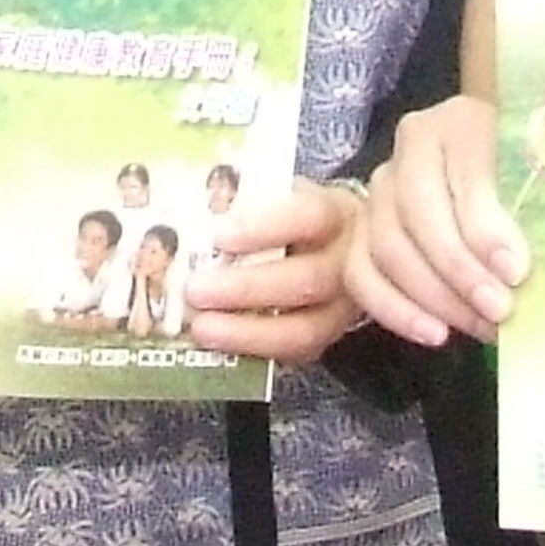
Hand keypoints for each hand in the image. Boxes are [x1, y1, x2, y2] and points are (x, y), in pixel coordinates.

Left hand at [183, 179, 365, 365]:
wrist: (343, 241)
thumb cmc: (298, 213)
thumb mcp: (281, 191)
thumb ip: (248, 199)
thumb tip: (199, 212)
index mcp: (336, 214)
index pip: (309, 217)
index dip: (263, 228)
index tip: (219, 235)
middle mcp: (348, 263)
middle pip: (307, 280)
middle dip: (247, 289)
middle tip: (196, 290)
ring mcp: (343, 307)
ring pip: (305, 329)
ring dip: (248, 332)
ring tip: (203, 328)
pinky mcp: (328, 337)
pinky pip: (295, 354)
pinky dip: (256, 352)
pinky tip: (222, 347)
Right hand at [345, 94, 522, 346]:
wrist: (500, 172)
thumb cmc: (532, 177)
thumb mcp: (543, 180)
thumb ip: (537, 213)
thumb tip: (517, 273)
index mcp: (462, 120)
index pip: (461, 174)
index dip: (484, 229)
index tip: (516, 273)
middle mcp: (411, 147)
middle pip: (417, 212)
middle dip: (459, 271)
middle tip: (500, 311)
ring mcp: (381, 187)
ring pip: (387, 246)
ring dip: (433, 296)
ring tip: (480, 327)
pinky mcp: (363, 228)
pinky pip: (360, 272)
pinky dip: (394, 309)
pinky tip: (434, 333)